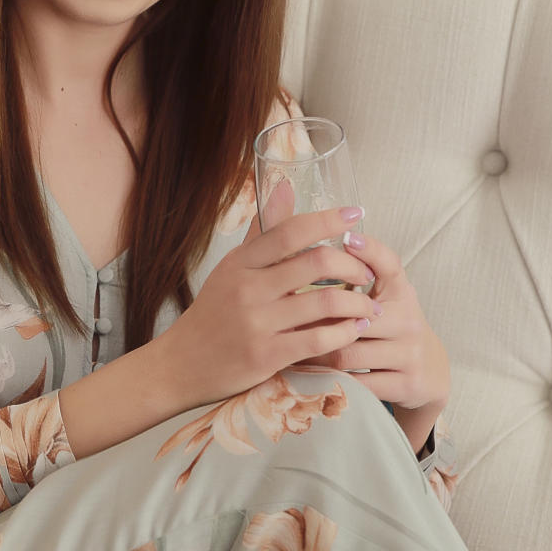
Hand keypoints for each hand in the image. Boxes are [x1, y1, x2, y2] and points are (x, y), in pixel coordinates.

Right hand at [159, 182, 379, 409]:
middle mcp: (248, 288)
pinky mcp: (266, 356)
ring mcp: (257, 323)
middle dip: (353, 266)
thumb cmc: (213, 314)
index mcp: (240, 262)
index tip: (357, 214)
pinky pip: (319, 340)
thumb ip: (261, 233)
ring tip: (369, 306)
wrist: (182, 364)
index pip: (290, 231)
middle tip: (366, 274)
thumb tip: (283, 186)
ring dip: (357, 303)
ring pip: (325, 302)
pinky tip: (354, 330)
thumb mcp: (231, 268)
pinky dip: (345, 333)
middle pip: (316, 263)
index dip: (328, 219)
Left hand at [297, 231, 450, 414]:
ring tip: (292, 349)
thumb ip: (358, 272)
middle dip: (316, 321)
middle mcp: (410, 319)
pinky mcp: (406, 384)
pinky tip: (313, 373)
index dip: (371, 250)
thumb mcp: (383, 296)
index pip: (390, 264)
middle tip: (285, 319)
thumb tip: (320, 242)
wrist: (428, 372)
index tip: (346, 238)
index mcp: (401, 292)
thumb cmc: (391, 327)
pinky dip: (331, 379)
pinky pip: (357, 383)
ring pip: (349, 354)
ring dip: (316, 353)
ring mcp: (410, 353)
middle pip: (353, 316)